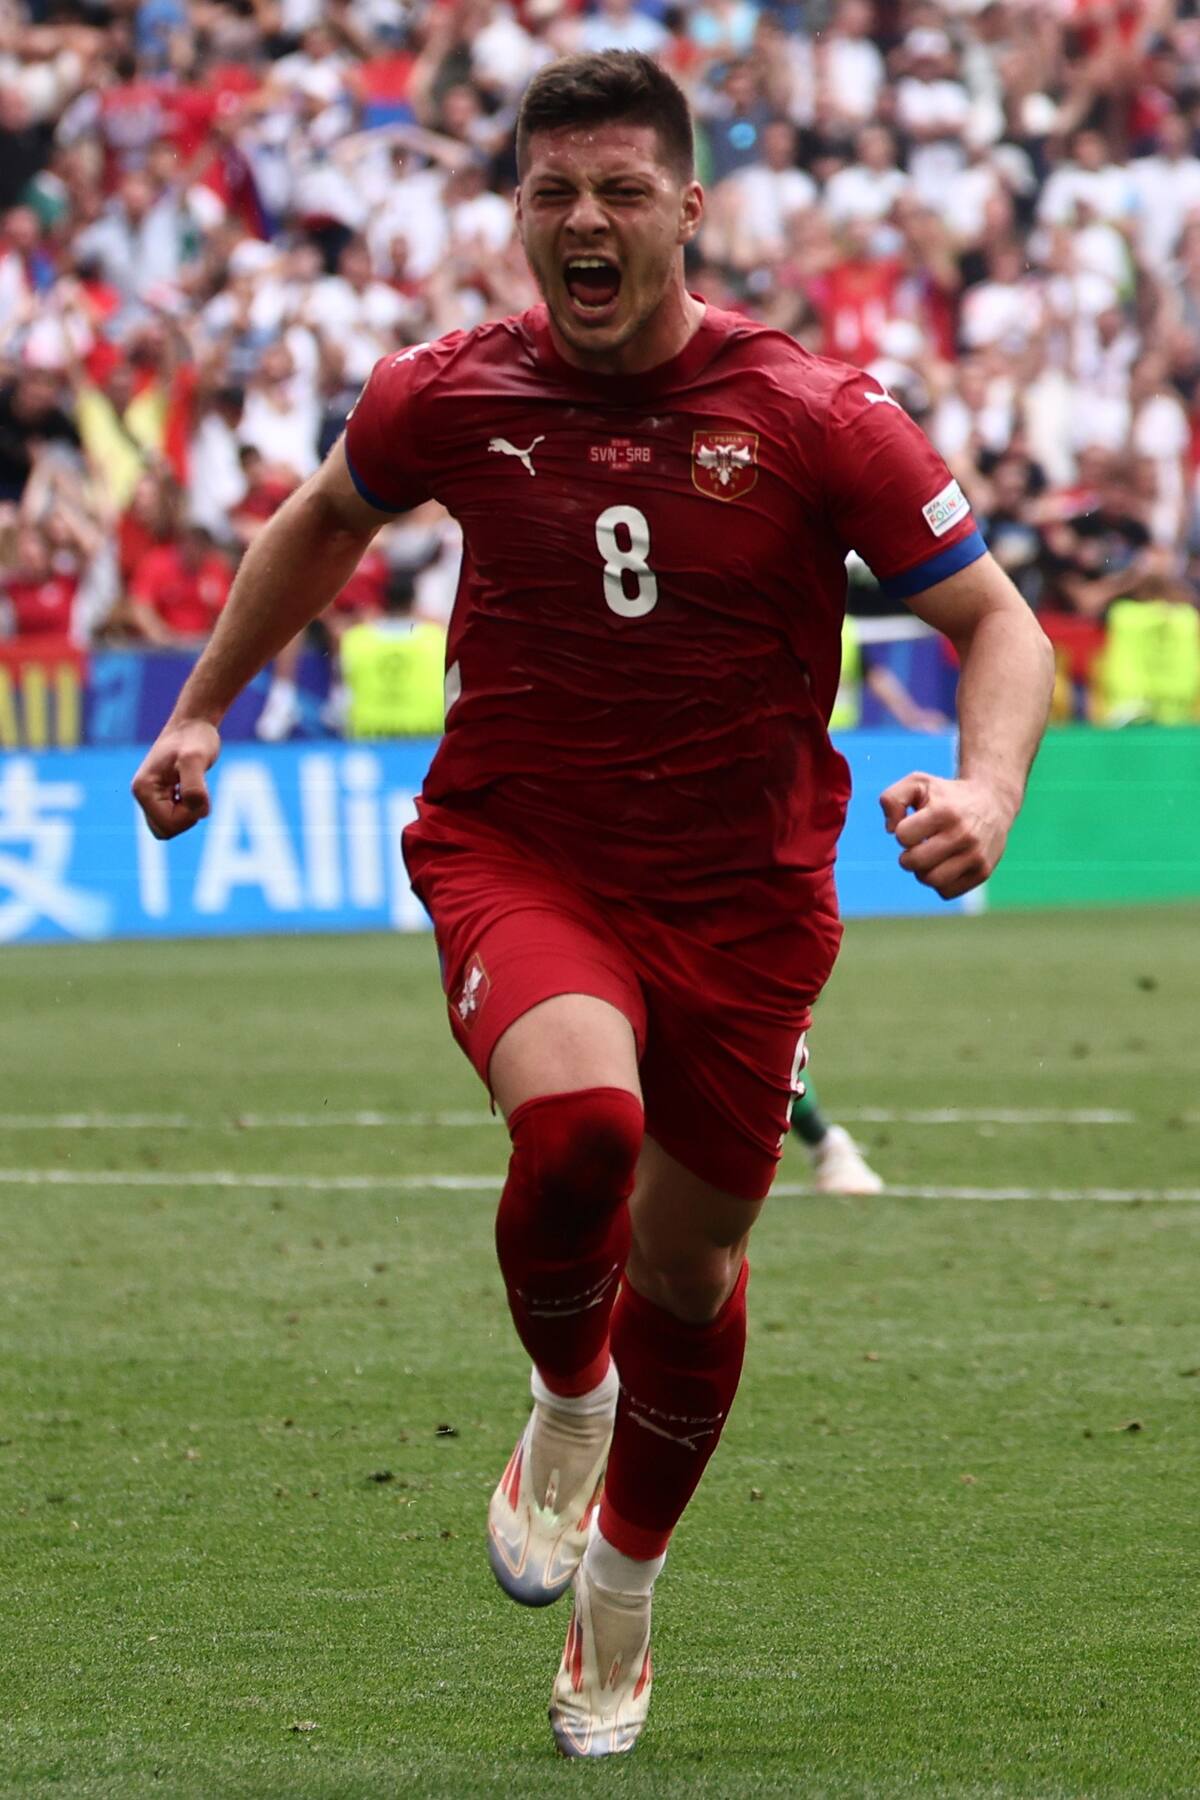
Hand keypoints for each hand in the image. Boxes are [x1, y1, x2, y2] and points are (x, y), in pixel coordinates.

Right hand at [131, 720, 220, 840]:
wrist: (194, 724)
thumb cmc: (195, 739)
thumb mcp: (197, 760)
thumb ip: (194, 788)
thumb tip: (197, 812)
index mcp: (142, 789)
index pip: (167, 826)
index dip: (189, 816)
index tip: (198, 792)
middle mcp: (141, 794)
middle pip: (164, 831)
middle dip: (186, 818)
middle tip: (196, 791)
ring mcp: (150, 795)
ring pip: (168, 827)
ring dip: (186, 814)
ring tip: (191, 787)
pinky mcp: (160, 795)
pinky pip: (172, 818)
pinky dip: (187, 810)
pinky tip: (190, 788)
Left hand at [879, 771, 1014, 900]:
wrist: (993, 803)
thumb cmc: (947, 796)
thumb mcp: (918, 783)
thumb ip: (891, 799)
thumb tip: (890, 830)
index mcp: (944, 812)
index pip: (902, 836)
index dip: (903, 832)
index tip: (915, 826)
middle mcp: (963, 834)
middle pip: (914, 862)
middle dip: (908, 856)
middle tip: (919, 845)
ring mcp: (975, 855)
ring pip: (930, 880)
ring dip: (923, 871)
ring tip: (931, 856)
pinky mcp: (982, 872)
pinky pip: (946, 892)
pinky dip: (940, 883)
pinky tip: (946, 865)